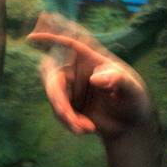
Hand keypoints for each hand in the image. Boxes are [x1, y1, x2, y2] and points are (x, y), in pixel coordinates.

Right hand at [27, 13, 152, 137]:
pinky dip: (70, 123)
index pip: (69, 44)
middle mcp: (75, 70)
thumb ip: (117, 80)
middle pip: (54, 78)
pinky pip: (59, 112)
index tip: (32, 37)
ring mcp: (69, 88)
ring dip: (66, 116)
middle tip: (68, 118)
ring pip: (54, 98)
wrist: (129, 125)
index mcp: (90, 59)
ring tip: (85, 129)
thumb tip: (94, 78)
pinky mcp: (66, 104)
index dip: (50, 39)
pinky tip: (87, 129)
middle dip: (58, 100)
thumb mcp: (132, 89)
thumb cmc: (133, 99)